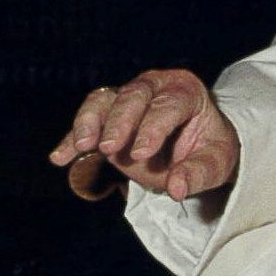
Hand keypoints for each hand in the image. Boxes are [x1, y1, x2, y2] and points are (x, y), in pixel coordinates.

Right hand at [47, 69, 238, 200]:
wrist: (194, 144)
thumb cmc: (207, 149)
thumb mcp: (215, 163)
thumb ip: (197, 174)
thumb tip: (176, 189)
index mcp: (185, 91)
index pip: (168, 104)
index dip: (153, 127)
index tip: (141, 153)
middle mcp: (154, 86)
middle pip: (133, 95)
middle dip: (119, 121)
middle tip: (109, 148)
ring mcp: (127, 97)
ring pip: (103, 99)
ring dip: (89, 122)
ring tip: (84, 146)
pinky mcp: (107, 114)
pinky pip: (86, 120)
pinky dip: (72, 139)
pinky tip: (59, 158)